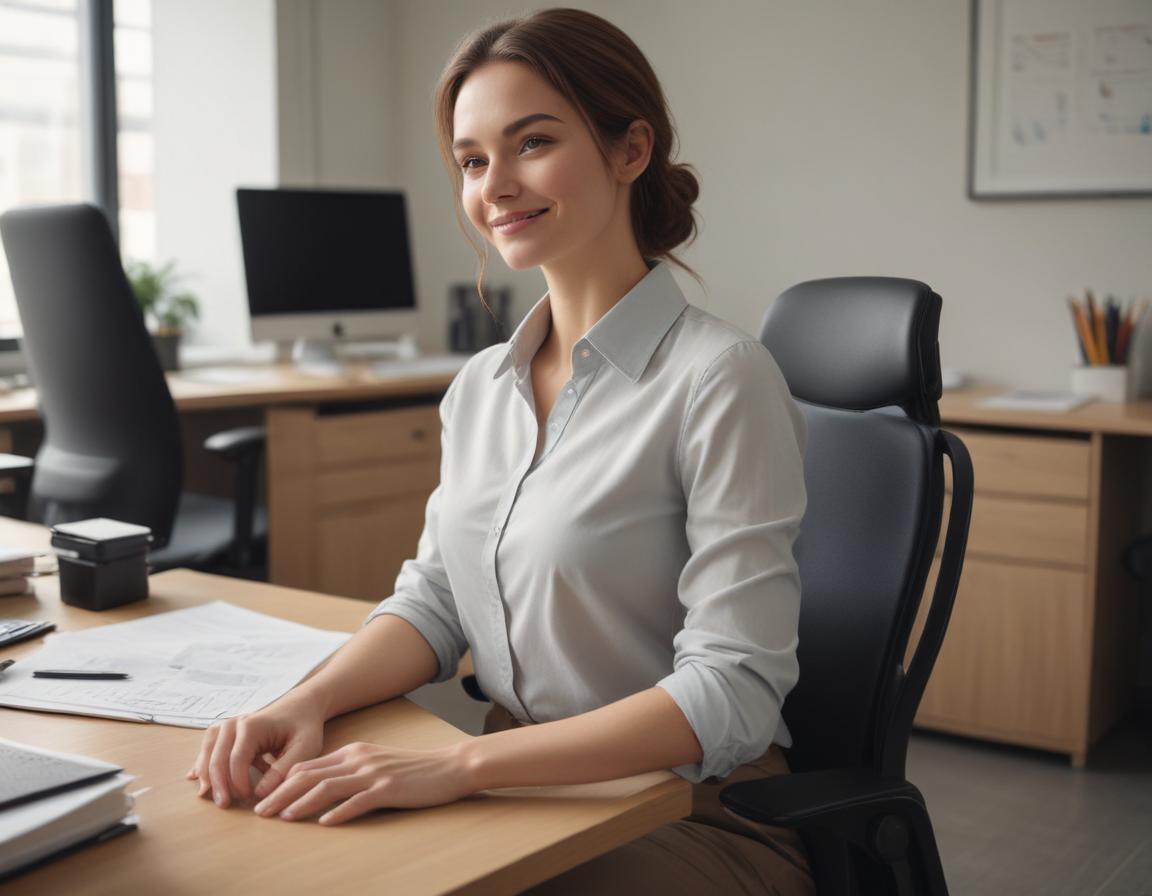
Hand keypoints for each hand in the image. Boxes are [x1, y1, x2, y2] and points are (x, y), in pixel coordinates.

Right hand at [187, 695, 326, 808]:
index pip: (237, 758)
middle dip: (218, 783)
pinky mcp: (226, 731)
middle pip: (217, 756)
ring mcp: (228, 725)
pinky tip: (195, 777)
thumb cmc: (304, 727)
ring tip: (206, 795)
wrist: (301, 706)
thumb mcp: (305, 748)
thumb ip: (284, 770)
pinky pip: (209, 747)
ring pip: (208, 751)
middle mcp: (236, 723)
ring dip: (207, 774)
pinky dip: (202, 762)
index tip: (248, 800)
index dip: (239, 782)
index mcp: (253, 725)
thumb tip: (260, 795)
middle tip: (224, 806)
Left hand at [252, 740, 474, 824]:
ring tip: (282, 818)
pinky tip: (325, 824)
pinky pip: (358, 802)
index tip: (262, 798)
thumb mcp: (375, 763)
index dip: (280, 781)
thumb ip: (349, 771)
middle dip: (280, 793)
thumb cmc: (413, 770)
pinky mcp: (389, 788)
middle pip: (309, 775)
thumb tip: (317, 787)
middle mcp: (359, 759)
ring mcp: (373, 773)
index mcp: (353, 752)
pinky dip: (339, 813)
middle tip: (260, 811)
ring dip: (301, 803)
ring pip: (327, 787)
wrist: (449, 766)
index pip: (307, 765)